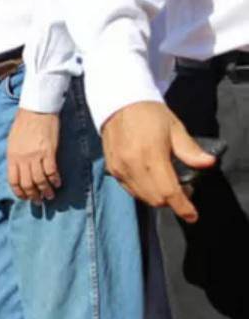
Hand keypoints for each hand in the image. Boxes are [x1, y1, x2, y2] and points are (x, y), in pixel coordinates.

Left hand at [7, 109, 61, 202]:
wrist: (36, 110)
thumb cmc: (23, 124)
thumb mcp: (12, 141)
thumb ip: (15, 157)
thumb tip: (18, 171)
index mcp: (12, 156)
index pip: (13, 180)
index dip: (19, 192)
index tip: (25, 198)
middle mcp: (23, 158)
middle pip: (28, 183)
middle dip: (33, 195)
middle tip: (39, 201)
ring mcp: (36, 156)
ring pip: (40, 180)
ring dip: (46, 190)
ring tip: (50, 196)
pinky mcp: (49, 152)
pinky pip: (52, 171)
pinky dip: (55, 180)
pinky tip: (57, 183)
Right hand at [102, 101, 212, 222]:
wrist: (119, 103)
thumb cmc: (149, 114)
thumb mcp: (175, 128)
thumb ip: (190, 150)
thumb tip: (207, 163)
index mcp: (150, 154)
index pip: (168, 191)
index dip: (182, 207)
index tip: (192, 215)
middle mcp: (131, 165)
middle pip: (155, 199)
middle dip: (172, 201)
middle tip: (183, 189)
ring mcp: (119, 168)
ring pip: (141, 197)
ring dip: (157, 197)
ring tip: (166, 183)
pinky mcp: (111, 169)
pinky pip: (129, 189)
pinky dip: (143, 191)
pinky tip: (150, 179)